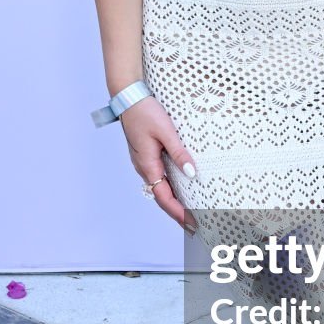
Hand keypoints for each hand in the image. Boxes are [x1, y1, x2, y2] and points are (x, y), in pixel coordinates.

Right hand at [120, 96, 198, 231]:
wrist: (129, 98)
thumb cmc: (145, 112)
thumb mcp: (166, 132)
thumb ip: (179, 153)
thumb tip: (192, 173)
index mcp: (148, 165)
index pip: (164, 197)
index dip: (178, 212)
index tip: (192, 223)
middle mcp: (144, 167)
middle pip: (162, 197)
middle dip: (177, 212)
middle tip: (194, 225)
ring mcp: (144, 162)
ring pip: (160, 188)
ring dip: (174, 201)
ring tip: (190, 211)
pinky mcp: (146, 155)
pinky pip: (159, 177)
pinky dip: (170, 188)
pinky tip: (181, 188)